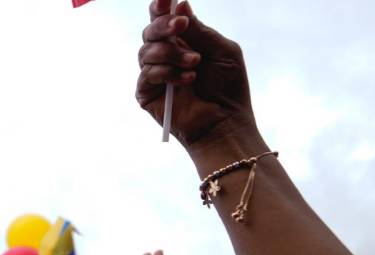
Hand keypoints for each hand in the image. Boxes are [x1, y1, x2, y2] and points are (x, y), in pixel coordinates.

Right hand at [136, 0, 253, 147]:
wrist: (224, 122)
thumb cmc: (228, 88)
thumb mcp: (221, 50)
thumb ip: (199, 30)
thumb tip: (179, 4)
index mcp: (182, 42)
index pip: (163, 18)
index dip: (160, 6)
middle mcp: (164, 55)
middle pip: (149, 31)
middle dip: (164, 25)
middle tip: (181, 25)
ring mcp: (154, 75)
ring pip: (147, 51)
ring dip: (172, 53)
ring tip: (195, 63)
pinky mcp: (146, 93)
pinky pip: (148, 74)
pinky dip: (168, 73)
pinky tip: (188, 79)